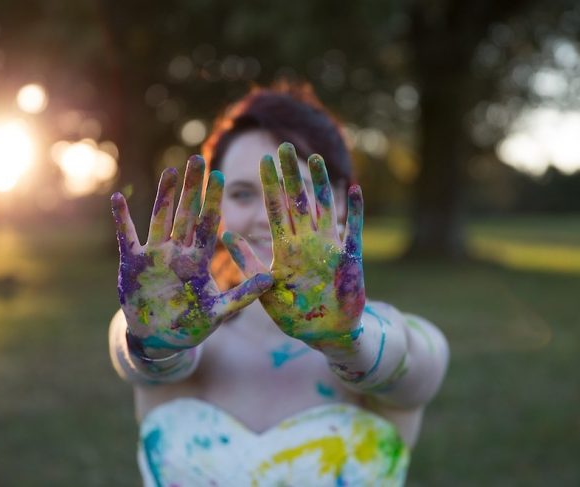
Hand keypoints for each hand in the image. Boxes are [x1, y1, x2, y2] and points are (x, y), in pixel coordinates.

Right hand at [111, 156, 272, 358]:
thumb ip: (243, 295)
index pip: (208, 223)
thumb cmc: (192, 324)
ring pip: (160, 218)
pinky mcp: (133, 264)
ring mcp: (155, 256)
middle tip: (197, 159)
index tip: (221, 175)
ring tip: (170, 171)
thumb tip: (270, 279)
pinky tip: (118, 198)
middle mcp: (178, 252)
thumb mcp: (220, 311)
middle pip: (186, 213)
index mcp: (198, 260)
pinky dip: (122, 219)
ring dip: (164, 195)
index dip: (213, 200)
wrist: (160, 340)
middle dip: (192, 188)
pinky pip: (128, 237)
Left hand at [222, 143, 364, 352]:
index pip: (276, 210)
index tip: (263, 161)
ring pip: (324, 208)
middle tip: (284, 146)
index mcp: (286, 249)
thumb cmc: (294, 314)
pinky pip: (354, 230)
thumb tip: (225, 233)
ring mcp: (330, 248)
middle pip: (299, 201)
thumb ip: (247, 262)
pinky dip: (355, 210)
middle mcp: (308, 243)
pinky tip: (354, 188)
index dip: (271, 185)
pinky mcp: (350, 258)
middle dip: (291, 175)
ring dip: (321, 184)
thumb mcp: (264, 288)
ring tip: (315, 159)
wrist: (325, 334)